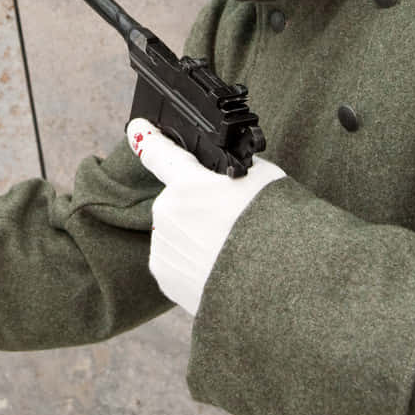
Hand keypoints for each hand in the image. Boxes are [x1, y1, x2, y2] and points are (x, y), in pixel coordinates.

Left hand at [128, 119, 285, 315]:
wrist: (277, 287)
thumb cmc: (276, 228)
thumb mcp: (263, 180)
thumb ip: (234, 171)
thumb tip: (226, 174)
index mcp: (190, 182)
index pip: (159, 151)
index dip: (148, 136)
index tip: (137, 127)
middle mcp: (168, 210)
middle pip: (179, 200)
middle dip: (198, 208)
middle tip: (231, 224)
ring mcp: (163, 244)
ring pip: (176, 231)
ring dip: (195, 236)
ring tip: (230, 251)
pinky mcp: (165, 275)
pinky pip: (175, 259)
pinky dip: (192, 261)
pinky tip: (218, 268)